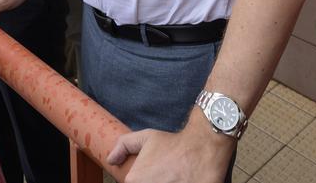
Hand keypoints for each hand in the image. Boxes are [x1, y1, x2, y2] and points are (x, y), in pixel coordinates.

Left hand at [108, 125, 232, 182]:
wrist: (203, 148)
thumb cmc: (174, 144)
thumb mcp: (146, 137)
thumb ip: (124, 145)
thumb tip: (112, 160)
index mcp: (134, 180)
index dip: (141, 180)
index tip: (153, 176)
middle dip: (155, 182)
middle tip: (164, 177)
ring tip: (172, 179)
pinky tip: (179, 181)